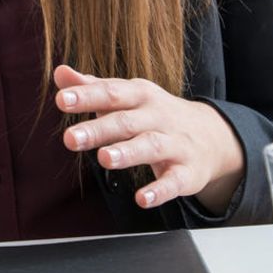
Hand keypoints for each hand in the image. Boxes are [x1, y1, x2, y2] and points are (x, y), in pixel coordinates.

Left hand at [54, 65, 244, 212]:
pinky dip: (159, 190)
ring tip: (104, 159)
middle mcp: (158, 116)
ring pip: (151, 147)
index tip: (62, 100)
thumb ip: (93, 87)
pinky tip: (141, 198)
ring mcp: (175, 144)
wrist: (212, 135)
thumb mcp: (127, 96)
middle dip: (99, 129)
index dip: (86, 96)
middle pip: (126, 122)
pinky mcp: (187, 172)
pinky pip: (174, 181)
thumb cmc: (155, 114)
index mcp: (140, 95)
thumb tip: (60, 73)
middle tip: (70, 138)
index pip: (111, 93)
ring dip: (128, 153)